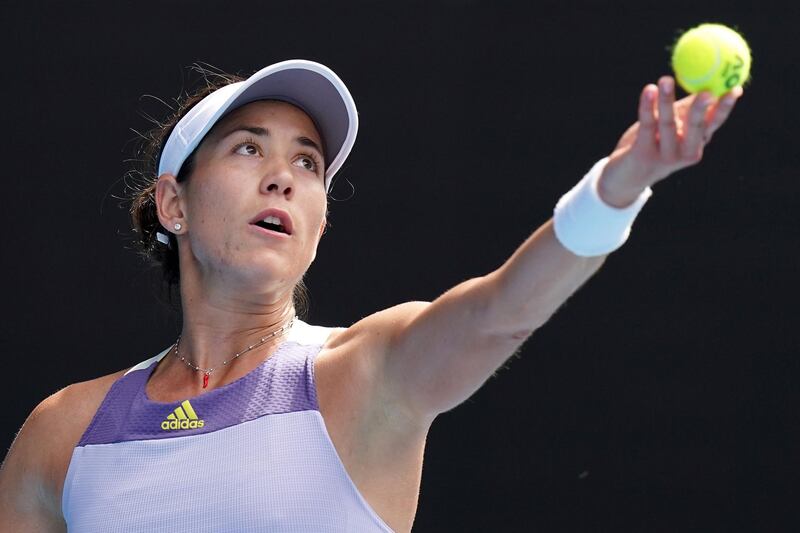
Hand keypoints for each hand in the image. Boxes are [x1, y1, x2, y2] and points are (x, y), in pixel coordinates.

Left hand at [597, 76, 742, 206]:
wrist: (627, 178)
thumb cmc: (654, 144)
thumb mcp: (673, 128)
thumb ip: (686, 109)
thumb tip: (705, 82)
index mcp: (697, 143)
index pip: (714, 123)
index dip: (725, 108)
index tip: (735, 89)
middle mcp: (685, 152)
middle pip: (695, 127)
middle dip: (700, 109)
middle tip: (706, 92)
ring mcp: (664, 156)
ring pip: (667, 124)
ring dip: (667, 100)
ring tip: (665, 79)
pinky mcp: (643, 155)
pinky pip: (647, 126)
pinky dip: (647, 107)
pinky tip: (648, 90)